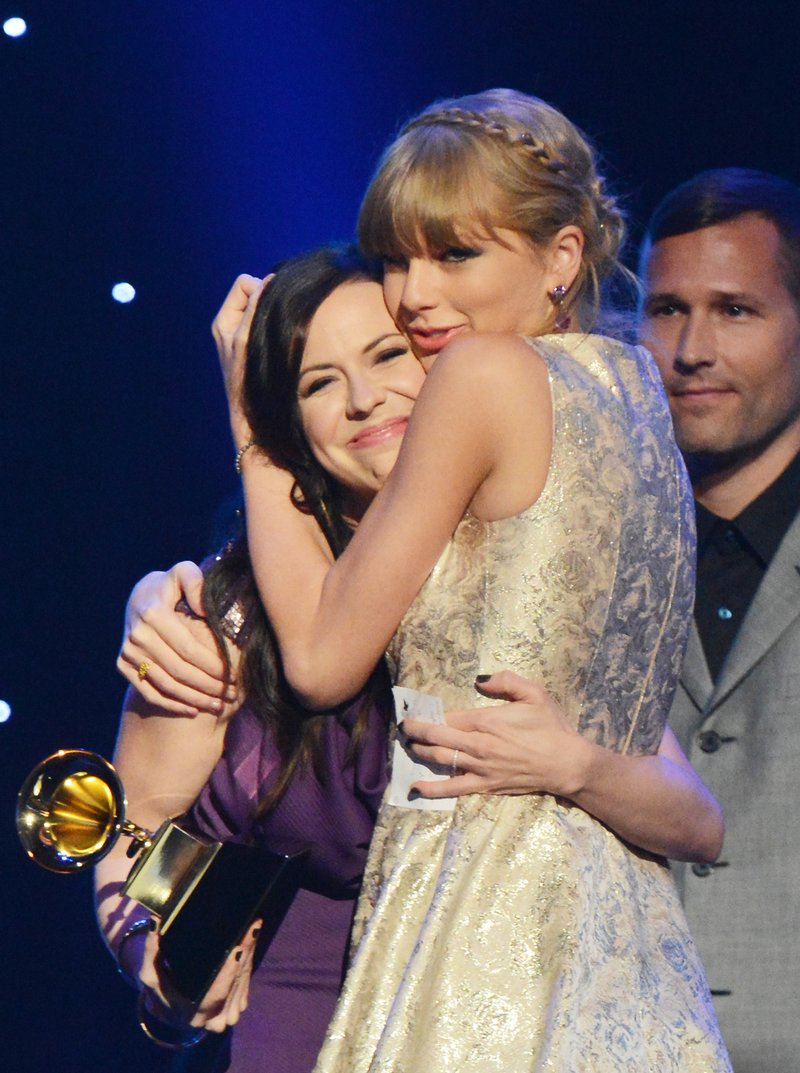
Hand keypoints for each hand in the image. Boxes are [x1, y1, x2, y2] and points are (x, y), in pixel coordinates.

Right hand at [117, 562, 238, 714]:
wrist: (139, 596)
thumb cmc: (170, 584)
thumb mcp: (183, 572)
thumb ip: (196, 582)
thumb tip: (203, 609)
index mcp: (153, 613)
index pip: (188, 648)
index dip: (213, 665)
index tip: (235, 675)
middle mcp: (137, 635)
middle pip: (179, 670)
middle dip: (208, 686)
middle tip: (231, 695)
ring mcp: (127, 652)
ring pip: (166, 685)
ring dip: (194, 699)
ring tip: (218, 705)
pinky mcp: (123, 665)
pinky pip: (149, 692)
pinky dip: (171, 704)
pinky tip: (193, 710)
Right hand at [139, 920, 261, 1034]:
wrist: (173, 1005)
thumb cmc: (161, 988)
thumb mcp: (151, 973)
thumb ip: (151, 950)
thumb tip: (155, 920)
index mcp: (193, 1014)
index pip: (216, 996)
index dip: (228, 974)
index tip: (236, 950)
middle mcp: (215, 1018)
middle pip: (236, 984)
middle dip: (245, 954)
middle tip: (251, 927)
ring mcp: (230, 1012)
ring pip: (245, 979)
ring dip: (251, 952)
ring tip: (253, 926)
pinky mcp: (240, 1002)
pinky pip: (249, 978)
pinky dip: (250, 957)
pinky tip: (251, 938)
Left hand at [211, 273, 272, 446]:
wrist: (253, 420)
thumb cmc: (246, 382)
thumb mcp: (246, 340)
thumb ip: (253, 309)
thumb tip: (266, 281)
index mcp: (224, 322)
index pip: (245, 283)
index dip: (261, 288)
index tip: (275, 304)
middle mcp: (232, 327)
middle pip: (256, 293)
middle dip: (269, 300)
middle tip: (280, 319)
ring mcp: (247, 339)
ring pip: (266, 310)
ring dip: (276, 315)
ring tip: (284, 332)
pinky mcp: (260, 350)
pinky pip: (272, 326)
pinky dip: (280, 327)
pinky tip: (287, 340)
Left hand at [403, 670, 591, 798]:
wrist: (566, 763)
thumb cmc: (551, 727)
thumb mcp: (535, 694)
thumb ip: (507, 681)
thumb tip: (480, 679)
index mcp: (488, 721)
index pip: (449, 716)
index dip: (430, 714)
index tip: (415, 710)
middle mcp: (479, 745)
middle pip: (438, 737)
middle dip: (416, 731)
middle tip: (402, 726)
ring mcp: (481, 768)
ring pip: (441, 760)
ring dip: (420, 753)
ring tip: (407, 746)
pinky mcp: (486, 786)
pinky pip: (454, 788)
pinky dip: (433, 788)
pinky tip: (416, 787)